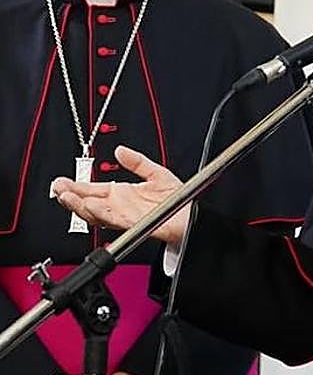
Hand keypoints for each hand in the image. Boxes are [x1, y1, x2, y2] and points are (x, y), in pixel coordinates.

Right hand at [51, 146, 187, 245]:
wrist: (192, 215)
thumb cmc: (176, 199)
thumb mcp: (156, 173)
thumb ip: (137, 162)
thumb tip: (120, 150)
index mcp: (121, 195)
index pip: (92, 190)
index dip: (75, 186)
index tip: (61, 181)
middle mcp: (118, 207)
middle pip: (87, 203)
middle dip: (70, 196)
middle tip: (58, 188)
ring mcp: (124, 216)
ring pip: (95, 213)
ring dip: (80, 205)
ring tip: (67, 197)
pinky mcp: (134, 224)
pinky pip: (114, 220)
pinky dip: (100, 213)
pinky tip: (90, 206)